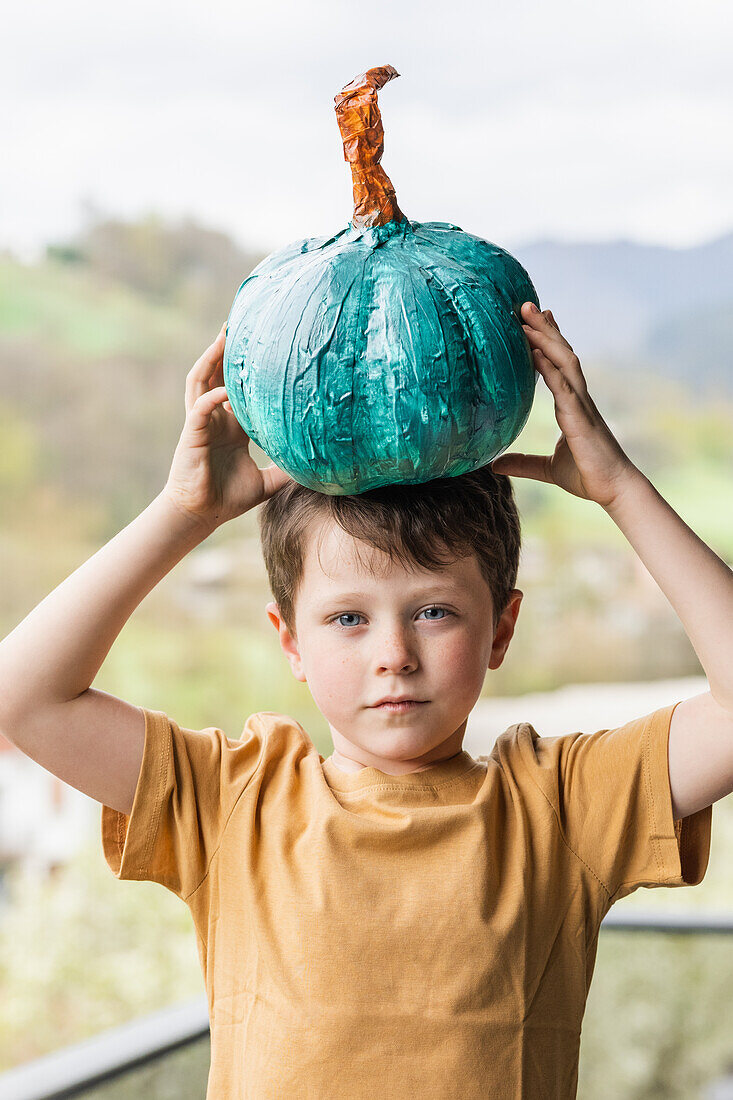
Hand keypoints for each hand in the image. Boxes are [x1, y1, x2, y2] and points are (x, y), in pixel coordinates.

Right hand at [163, 323, 292, 531]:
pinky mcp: (193, 434)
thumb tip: (319, 468)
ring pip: (202, 381)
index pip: (241, 390)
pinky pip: (200, 408)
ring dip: (211, 359)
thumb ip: (288, 471)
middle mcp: (217, 419)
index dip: (249, 369)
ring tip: (223, 336)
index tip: (266, 348)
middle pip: (219, 374)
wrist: (202, 513)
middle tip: (240, 323)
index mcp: (233, 427)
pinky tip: (226, 390)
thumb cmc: (228, 498)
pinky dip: (213, 397)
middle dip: (227, 350)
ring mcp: (203, 423)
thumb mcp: (267, 481)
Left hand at [491, 303, 639, 508]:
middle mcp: (578, 398)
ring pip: (564, 362)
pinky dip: (549, 369)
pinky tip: (534, 353)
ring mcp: (581, 405)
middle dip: (544, 327)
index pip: (560, 364)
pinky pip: (563, 388)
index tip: (535, 319)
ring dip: (546, 338)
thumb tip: (494, 466)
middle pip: (561, 353)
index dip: (548, 339)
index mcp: (572, 405)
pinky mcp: (580, 419)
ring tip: (527, 317)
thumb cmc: (587, 476)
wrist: (614, 490)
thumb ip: (523, 464)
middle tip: (525, 304)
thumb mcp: (547, 469)